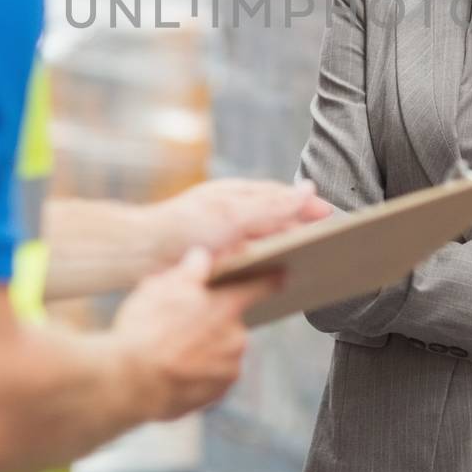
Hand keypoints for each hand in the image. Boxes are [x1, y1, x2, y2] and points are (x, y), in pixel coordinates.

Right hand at [109, 248, 279, 420]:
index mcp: (227, 307)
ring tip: (169, 349)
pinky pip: (213, 375)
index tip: (282, 274)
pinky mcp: (217, 394)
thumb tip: (202, 257)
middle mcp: (237, 338)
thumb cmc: (144, 329)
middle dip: (211, 319)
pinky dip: (198, 371)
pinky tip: (173, 369)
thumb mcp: (161, 287)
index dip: (270, 278)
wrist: (129, 383)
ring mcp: (229, 369)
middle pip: (230, 322)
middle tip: (178, 321)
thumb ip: (190, 270)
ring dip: (204, 347)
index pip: (261, 286)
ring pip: (221, 350)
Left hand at [155, 178, 331, 264]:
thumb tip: (307, 189)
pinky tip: (275, 281)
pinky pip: (249, 263)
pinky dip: (265, 269)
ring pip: (263, 243)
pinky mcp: (215, 260)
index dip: (305, 204)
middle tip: (328, 243)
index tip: (329, 213)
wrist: (141, 253)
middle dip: (300, 229)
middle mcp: (231, 214)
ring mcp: (223, 237)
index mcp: (237, 195)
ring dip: (284, 251)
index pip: (279, 196)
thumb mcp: (236, 213)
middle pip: (274, 220)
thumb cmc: (185, 226)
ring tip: (309, 264)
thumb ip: (273, 206)